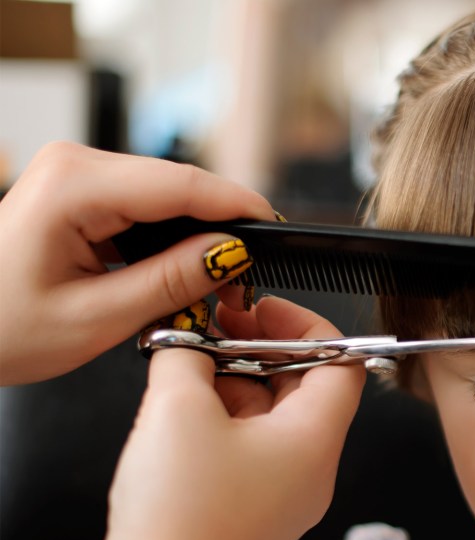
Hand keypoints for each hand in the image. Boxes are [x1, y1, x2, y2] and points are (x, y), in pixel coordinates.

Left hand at [0, 141, 274, 385]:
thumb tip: (233, 254)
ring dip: (198, 239)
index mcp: (74, 184)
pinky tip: (183, 273)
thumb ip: (173, 281)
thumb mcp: (96, 318)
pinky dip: (171, 240)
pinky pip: (145, 206)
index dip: (239, 209)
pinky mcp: (79, 191)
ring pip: (167, 198)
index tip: (279, 235)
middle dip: (222, 232)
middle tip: (247, 285)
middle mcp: (75, 165)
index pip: (183, 184)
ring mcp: (76, 174)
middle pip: (180, 188)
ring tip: (217, 288)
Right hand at [19, 296, 363, 539]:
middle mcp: (313, 470)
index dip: (305, 325)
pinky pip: (250, 452)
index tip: (259, 308)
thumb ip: (186, 356)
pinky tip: (180, 414)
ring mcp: (284, 497)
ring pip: (272, 419)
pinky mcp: (252, 516)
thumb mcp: (178, 408)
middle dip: (258, 351)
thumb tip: (186, 340)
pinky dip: (222, 423)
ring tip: (186, 370)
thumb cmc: (182, 517)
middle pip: (305, 388)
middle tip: (213, 330)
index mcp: (317, 439)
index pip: (343, 362)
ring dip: (233, 385)